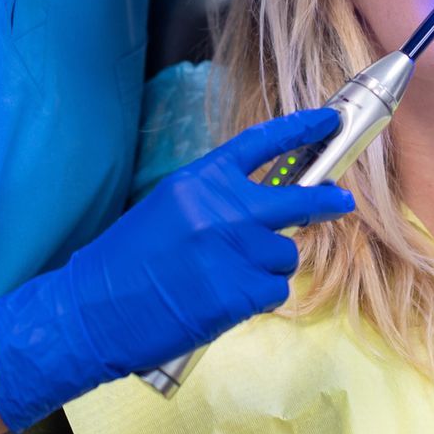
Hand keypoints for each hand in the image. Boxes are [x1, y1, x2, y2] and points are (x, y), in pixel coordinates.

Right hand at [0, 107, 350, 429]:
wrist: (91, 311)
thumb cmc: (123, 263)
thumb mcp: (166, 208)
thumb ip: (214, 199)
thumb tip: (261, 204)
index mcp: (199, 182)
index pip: (260, 144)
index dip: (300, 129)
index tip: (327, 121)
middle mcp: (222, 211)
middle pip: (297, 200)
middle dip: (326, 201)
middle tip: (342, 202)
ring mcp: (233, 253)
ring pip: (285, 255)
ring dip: (268, 267)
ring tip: (227, 278)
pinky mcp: (238, 295)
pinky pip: (274, 291)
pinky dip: (258, 298)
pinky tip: (224, 301)